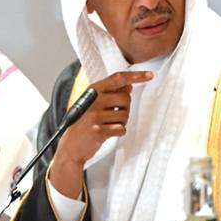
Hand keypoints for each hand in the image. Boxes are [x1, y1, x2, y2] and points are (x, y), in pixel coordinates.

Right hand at [48, 71, 152, 197]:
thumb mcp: (95, 103)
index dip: (136, 76)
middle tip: (113, 115)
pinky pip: (121, 129)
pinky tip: (108, 133)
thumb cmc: (84, 122)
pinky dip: (119, 132)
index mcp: (94, 90)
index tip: (149, 75)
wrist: (71, 144)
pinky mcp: (98, 130)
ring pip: (125, 115)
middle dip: (125, 108)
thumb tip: (129, 85)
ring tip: (108, 125)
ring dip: (121, 122)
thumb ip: (111, 93)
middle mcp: (94, 100)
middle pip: (125, 98)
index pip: (118, 78)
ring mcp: (95, 115)